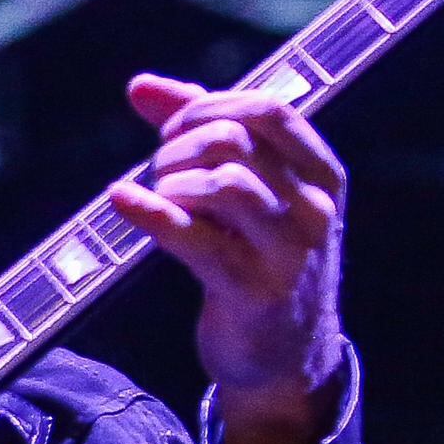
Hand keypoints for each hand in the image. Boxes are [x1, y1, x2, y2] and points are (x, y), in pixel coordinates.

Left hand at [110, 75, 349, 443]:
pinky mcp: (254, 292)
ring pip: (224, 182)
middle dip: (181, 146)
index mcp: (322, 174)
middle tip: (160, 172)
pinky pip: (196, 240)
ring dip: (171, 180)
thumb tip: (140, 86)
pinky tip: (121, 200)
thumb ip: (200, 131)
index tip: (173, 129)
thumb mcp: (247, 191)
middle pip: (237, 141)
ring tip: (159, 197)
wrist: (285, 356)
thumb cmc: (258, 259)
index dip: (208, 106)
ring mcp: (289, 252)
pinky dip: (150, 213)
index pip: (269, 109)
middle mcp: (315, 208)